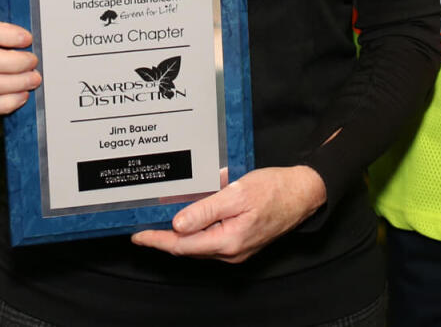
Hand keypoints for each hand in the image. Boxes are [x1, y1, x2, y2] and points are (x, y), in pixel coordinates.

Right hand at [0, 0, 39, 116]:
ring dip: (12, 83)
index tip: (27, 37)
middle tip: (34, 60)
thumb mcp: (13, 10)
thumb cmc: (15, 27)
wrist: (9, 49)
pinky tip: (24, 96)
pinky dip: (5, 103)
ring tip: (36, 78)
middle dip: (11, 62)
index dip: (2, 34)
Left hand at [129, 166, 326, 262]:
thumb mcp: (237, 194)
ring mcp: (238, 249)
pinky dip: (196, 232)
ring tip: (161, 221)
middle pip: (189, 249)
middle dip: (165, 238)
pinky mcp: (242, 242)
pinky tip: (189, 220)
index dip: (158, 240)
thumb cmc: (274, 189)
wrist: (303, 193)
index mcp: (228, 241)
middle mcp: (231, 252)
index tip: (137, 236)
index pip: (183, 245)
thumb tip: (178, 224)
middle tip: (143, 226)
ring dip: (180, 235)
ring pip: (200, 245)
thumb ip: (207, 210)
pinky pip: (212, 240)